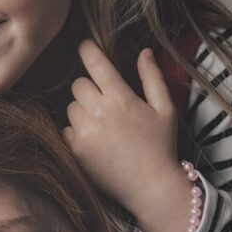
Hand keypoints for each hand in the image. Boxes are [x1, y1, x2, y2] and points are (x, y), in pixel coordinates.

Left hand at [63, 43, 192, 231]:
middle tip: (105, 102)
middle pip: (78, 85)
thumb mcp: (165, 109)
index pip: (96, 64)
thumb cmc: (161, 146)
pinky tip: (95, 140)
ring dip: (82, 110)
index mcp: (121, 98)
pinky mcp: (76, 150)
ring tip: (103, 125)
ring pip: (71, 107)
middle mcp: (99, 112)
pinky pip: (66, 129)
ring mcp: (84, 132)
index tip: (83, 45)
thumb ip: (152, 78)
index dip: (87, 51)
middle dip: (89, 89)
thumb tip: (145, 52)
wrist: (150, 186)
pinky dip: (77, 131)